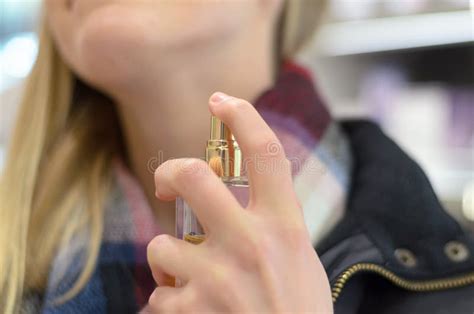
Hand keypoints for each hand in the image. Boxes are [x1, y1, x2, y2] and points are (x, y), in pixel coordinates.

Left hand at [147, 92, 332, 312]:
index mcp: (284, 227)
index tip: (221, 99)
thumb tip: (224, 183)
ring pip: (162, 246)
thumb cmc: (297, 310)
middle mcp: (250, 244)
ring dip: (170, 262)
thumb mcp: (297, 257)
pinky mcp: (191, 311)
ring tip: (192, 281)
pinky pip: (159, 294)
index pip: (266, 153)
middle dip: (170, 172)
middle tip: (168, 182)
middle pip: (191, 176)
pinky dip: (170, 302)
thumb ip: (268, 220)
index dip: (243, 116)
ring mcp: (217, 278)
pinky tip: (194, 313)